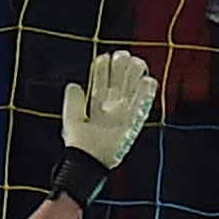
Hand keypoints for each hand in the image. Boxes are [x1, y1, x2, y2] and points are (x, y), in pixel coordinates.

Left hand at [60, 49, 156, 172]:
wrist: (90, 162)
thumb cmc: (79, 144)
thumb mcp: (72, 120)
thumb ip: (73, 102)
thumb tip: (73, 84)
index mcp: (97, 102)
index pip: (102, 78)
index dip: (103, 66)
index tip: (104, 58)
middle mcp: (112, 104)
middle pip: (120, 77)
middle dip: (122, 64)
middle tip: (122, 56)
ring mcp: (124, 111)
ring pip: (133, 85)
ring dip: (135, 72)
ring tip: (135, 63)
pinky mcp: (134, 121)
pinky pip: (144, 102)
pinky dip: (147, 91)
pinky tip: (146, 81)